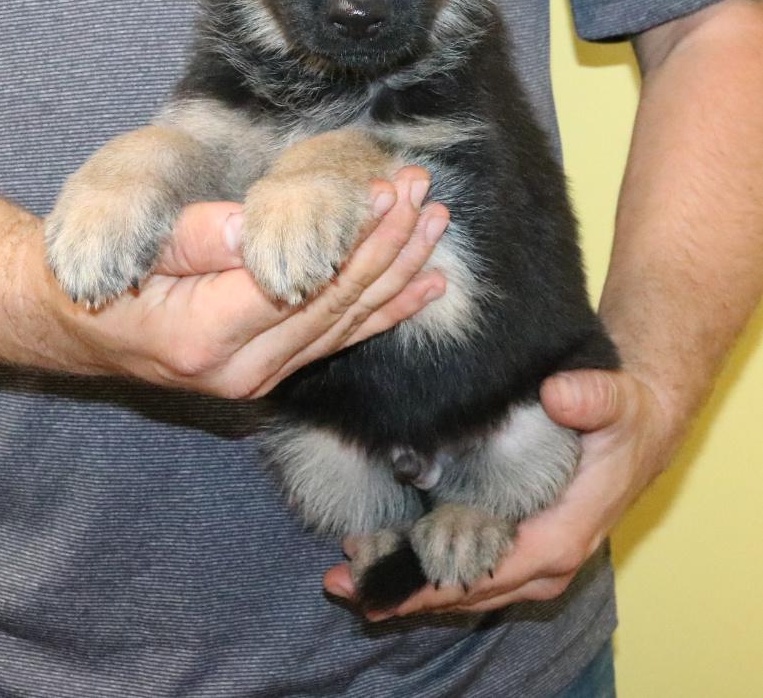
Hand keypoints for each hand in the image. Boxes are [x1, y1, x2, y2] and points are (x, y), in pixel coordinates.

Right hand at [36, 166, 448, 398]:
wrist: (73, 326)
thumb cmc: (98, 274)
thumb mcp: (136, 246)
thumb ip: (199, 239)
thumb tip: (260, 229)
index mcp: (206, 335)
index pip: (302, 282)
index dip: (353, 238)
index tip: (387, 190)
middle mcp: (242, 369)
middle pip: (336, 304)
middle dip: (388, 244)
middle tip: (422, 192)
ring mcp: (259, 377)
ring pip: (347, 323)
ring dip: (397, 271)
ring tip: (436, 224)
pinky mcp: (270, 371)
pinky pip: (338, 340)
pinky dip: (385, 311)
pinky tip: (424, 286)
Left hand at [324, 368, 677, 617]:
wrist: (643, 428)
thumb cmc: (626, 418)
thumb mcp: (616, 401)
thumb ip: (591, 398)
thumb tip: (558, 394)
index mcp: (563, 534)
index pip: (491, 570)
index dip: (437, 581)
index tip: (388, 584)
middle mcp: (545, 561)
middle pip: (468, 591)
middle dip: (406, 590)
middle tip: (342, 582)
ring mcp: (533, 560)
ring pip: (465, 589)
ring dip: (409, 585)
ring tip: (346, 580)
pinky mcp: (521, 547)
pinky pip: (470, 572)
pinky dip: (427, 573)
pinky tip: (385, 561)